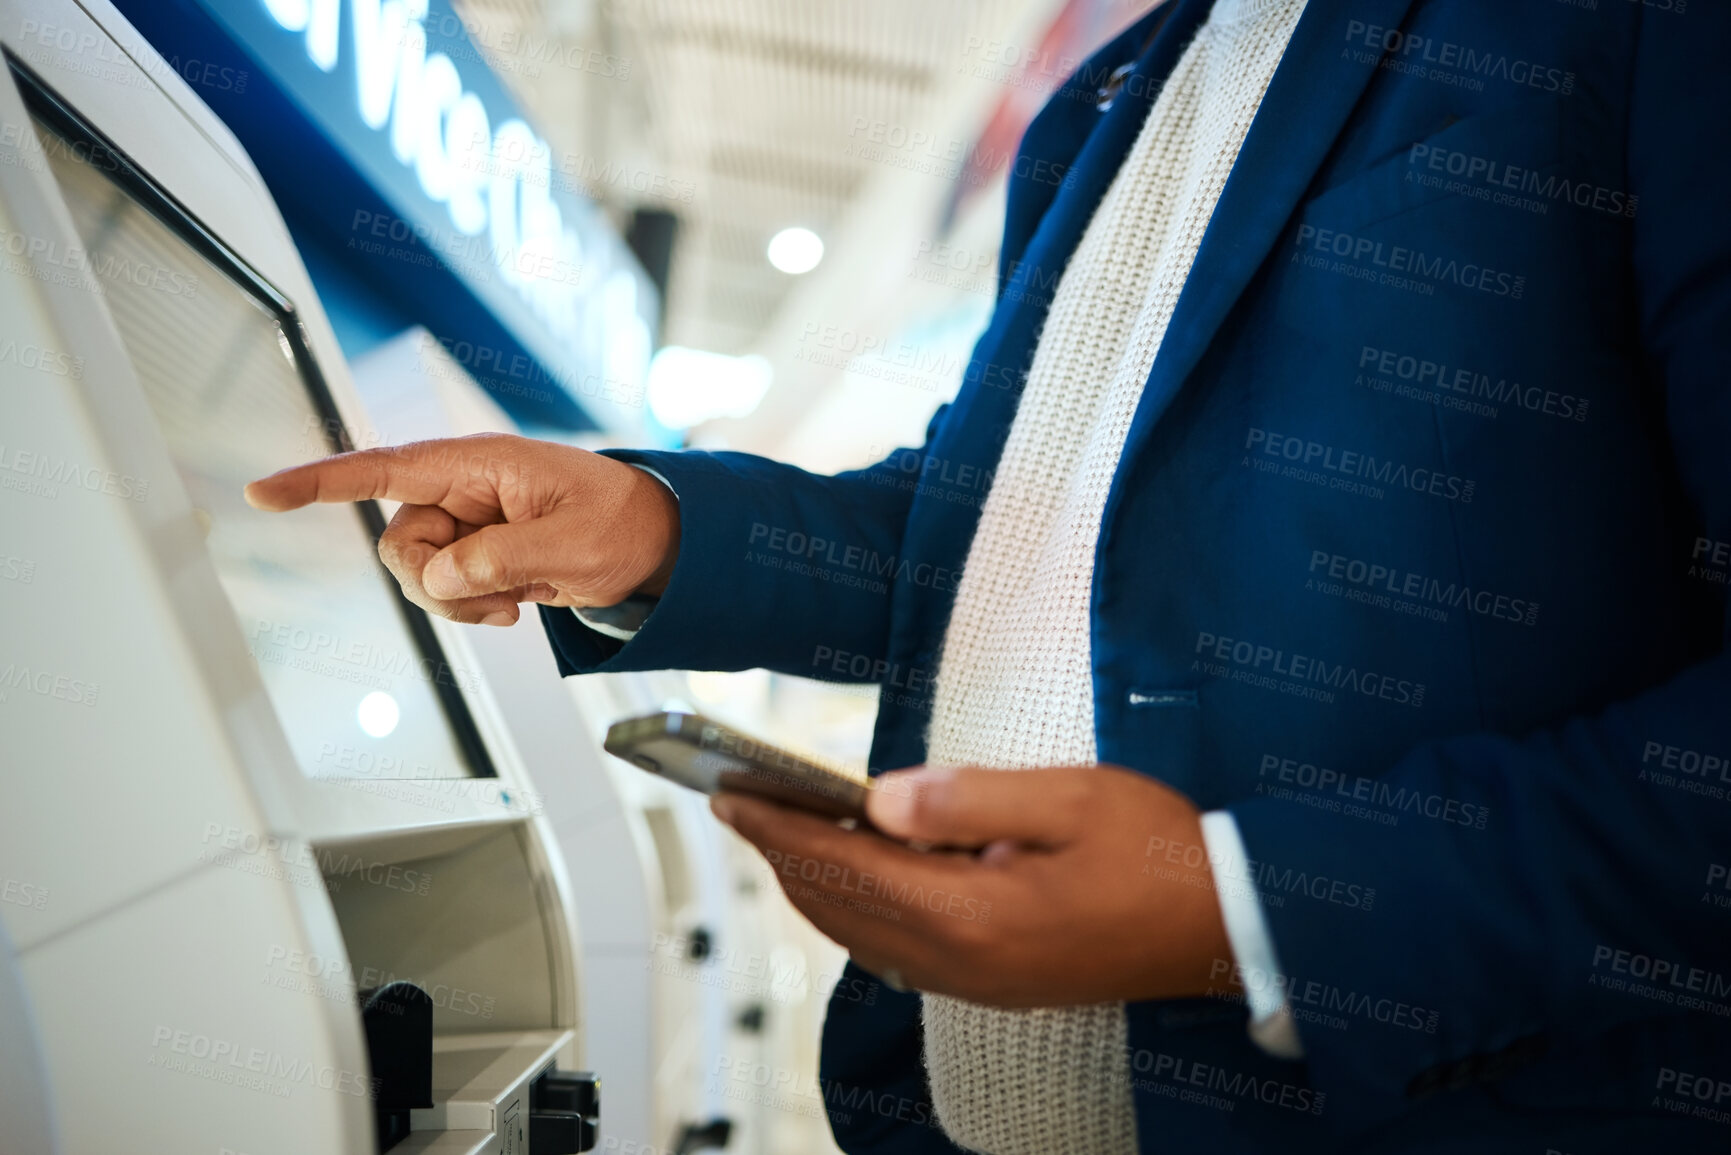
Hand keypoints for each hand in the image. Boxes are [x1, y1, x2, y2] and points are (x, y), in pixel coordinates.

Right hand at [243, 434, 678, 625]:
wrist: (654, 541)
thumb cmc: (623, 523)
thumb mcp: (571, 545)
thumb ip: (500, 560)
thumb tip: (439, 578)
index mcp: (479, 465)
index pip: (383, 469)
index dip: (319, 481)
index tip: (263, 493)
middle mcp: (463, 489)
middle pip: (399, 544)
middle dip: (435, 583)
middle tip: (497, 597)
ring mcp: (467, 522)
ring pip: (418, 574)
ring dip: (458, 602)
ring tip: (517, 599)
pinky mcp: (475, 553)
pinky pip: (444, 590)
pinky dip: (472, 608)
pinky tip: (516, 604)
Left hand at [713, 764, 1235, 1006]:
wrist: (1228, 927)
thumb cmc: (1161, 857)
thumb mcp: (1070, 801)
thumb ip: (967, 798)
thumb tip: (880, 799)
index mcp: (975, 915)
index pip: (846, 866)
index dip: (782, 827)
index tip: (732, 794)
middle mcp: (964, 961)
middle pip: (840, 907)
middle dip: (782, 853)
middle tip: (741, 804)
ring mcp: (978, 981)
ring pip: (863, 934)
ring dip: (815, 883)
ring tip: (784, 831)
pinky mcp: (996, 981)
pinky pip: (898, 949)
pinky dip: (858, 908)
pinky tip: (857, 875)